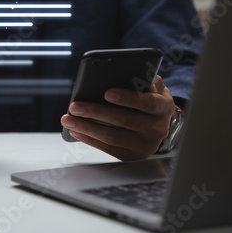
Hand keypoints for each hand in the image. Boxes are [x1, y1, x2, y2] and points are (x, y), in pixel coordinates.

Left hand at [60, 76, 175, 160]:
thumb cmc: (150, 99)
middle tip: (75, 106)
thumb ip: (147, 78)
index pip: (147, 103)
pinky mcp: (133, 156)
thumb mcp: (155, 87)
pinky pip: (108, 149)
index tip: (107, 93)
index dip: (128, 98)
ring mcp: (145, 145)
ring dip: (87, 127)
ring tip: (68, 119)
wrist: (159, 125)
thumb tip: (133, 76)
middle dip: (96, 112)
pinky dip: (89, 140)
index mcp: (164, 107)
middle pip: (124, 120)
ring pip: (112, 137)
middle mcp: (157, 128)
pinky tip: (76, 131)